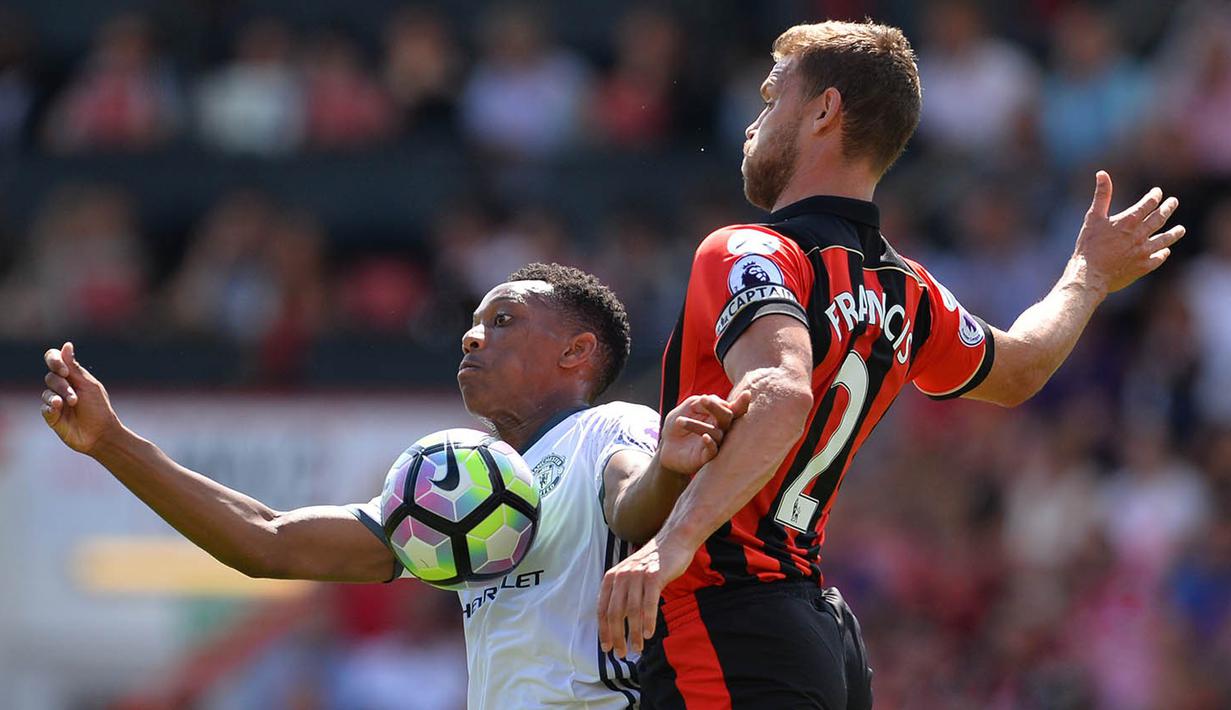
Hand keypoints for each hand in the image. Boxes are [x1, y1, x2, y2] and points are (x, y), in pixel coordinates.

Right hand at [41, 342, 121, 454]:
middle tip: (75, 397)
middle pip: (51, 377)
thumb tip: (66, 345)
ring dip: (59, 396)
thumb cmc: (99, 408)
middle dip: (63, 385)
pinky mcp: (51, 416)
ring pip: (46, 392)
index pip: (54, 360)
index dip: (54, 360)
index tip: (64, 370)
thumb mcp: (88, 385)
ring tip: (72, 403)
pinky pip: (44, 407)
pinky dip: (51, 407)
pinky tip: (58, 409)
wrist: (102, 433)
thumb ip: (75, 367)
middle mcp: (61, 387)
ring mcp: (55, 402)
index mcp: (72, 376)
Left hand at [597, 536, 692, 658]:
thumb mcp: (631, 576)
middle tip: (622, 653)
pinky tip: (648, 633)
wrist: (674, 540)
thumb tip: (617, 625)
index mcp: (612, 577)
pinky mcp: (654, 576)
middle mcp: (621, 576)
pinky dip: (648, 621)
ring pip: (631, 611)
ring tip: (637, 648)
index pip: (602, 609)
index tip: (607, 647)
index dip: (604, 631)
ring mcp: (637, 575)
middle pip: (614, 613)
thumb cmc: (653, 563)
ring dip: (633, 633)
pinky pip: (649, 604)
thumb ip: (622, 595)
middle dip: (617, 636)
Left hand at [658, 391, 750, 475]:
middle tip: (703, 400)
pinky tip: (705, 437)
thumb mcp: (687, 408)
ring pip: (716, 433)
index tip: (747, 394)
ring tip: (679, 421)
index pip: (735, 409)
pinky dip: (710, 443)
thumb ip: (700, 403)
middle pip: (728, 418)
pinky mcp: (706, 457)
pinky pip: (713, 451)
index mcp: (720, 416)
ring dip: (697, 425)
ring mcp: (716, 444)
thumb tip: (716, 401)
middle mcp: (722, 429)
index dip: (742, 403)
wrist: (665, 446)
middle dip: (717, 408)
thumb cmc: (679, 424)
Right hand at [1072, 171, 1185, 295]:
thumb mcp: (1093, 217)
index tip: (1157, 192)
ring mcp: (1143, 252)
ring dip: (1174, 233)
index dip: (1154, 196)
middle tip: (1173, 202)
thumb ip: (1101, 195)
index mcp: (1129, 221)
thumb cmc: (1088, 246)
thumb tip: (1102, 173)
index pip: (1148, 204)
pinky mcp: (1143, 267)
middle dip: (1168, 208)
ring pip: (1164, 239)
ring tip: (1181, 229)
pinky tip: (1165, 251)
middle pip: (1159, 218)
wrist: (1090, 275)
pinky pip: (1158, 258)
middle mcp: (1140, 235)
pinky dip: (1163, 254)